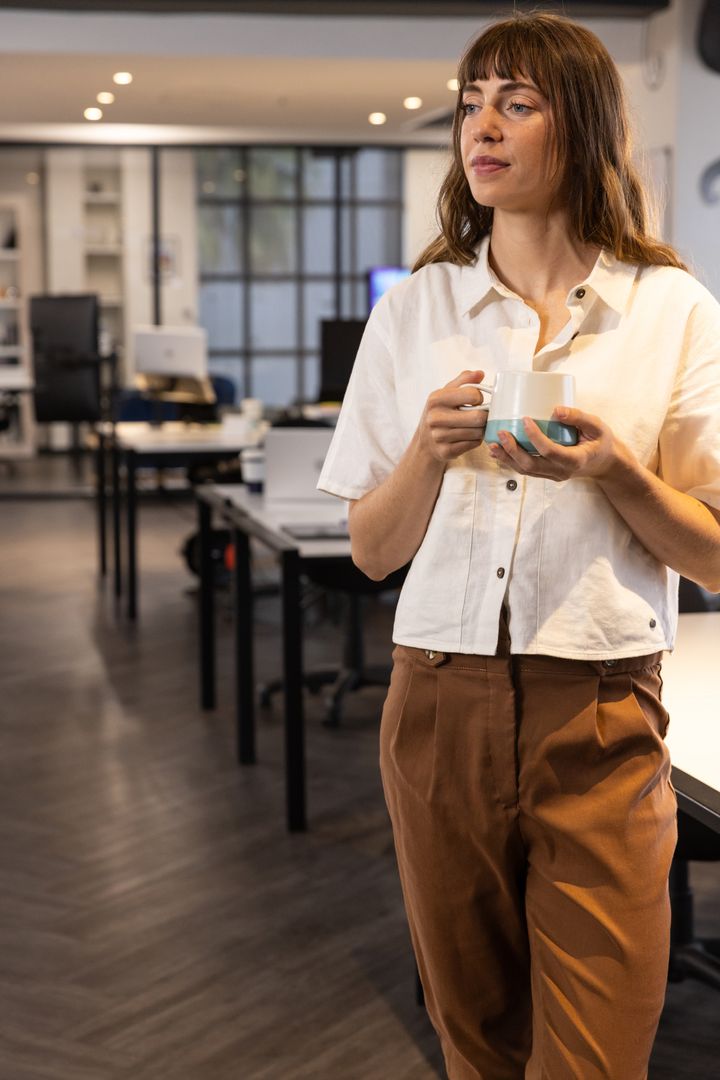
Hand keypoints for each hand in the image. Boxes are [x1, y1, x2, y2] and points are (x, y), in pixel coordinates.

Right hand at [418, 369, 489, 462]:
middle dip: (485, 416)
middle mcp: (435, 418)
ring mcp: (439, 436)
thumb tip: (480, 373)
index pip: (472, 394)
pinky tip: (469, 436)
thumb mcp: (446, 393)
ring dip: (481, 428)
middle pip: (478, 417)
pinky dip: (476, 440)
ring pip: (477, 432)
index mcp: (436, 399)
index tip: (476, 401)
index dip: (479, 397)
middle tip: (482, 415)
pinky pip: (473, 444)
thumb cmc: (440, 412)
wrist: (425, 442)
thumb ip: (464, 381)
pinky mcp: (446, 451)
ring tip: (475, 425)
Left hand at [486, 405, 626, 480]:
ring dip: (507, 458)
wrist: (603, 463)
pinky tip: (498, 451)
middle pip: (531, 465)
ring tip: (492, 444)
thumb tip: (557, 409)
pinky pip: (525, 470)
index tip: (525, 419)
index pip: (551, 451)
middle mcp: (561, 471)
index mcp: (575, 460)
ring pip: (525, 470)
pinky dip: (510, 461)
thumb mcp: (597, 426)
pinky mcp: (546, 473)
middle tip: (500, 433)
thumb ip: (579, 417)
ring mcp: (552, 475)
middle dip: (513, 450)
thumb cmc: (600, 442)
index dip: (536, 437)